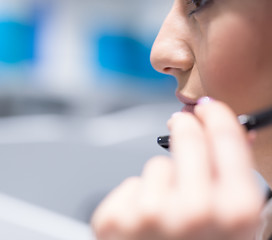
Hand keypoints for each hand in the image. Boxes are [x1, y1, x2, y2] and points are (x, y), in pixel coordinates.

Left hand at [91, 99, 263, 239]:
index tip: (207, 108)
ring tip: (166, 218)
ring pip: (156, 166)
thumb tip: (235, 135)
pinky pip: (131, 186)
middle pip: (186, 137)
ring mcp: (148, 216)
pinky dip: (137, 200)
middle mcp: (192, 211)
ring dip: (162, 183)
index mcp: (234, 213)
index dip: (216, 116)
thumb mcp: (237, 230)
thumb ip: (236, 182)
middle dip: (186, 129)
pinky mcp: (113, 220)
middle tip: (182, 125)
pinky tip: (143, 228)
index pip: (224, 137)